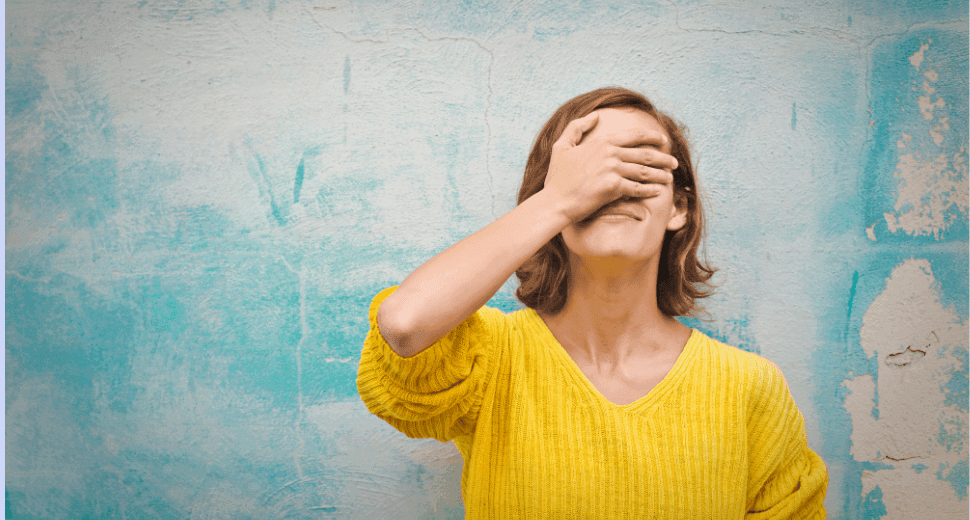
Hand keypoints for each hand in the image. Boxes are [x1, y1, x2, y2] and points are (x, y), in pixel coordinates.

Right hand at [541, 112, 678, 222]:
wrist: (555, 201)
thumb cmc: (557, 177)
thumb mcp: (561, 146)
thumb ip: (577, 127)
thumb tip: (595, 115)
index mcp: (602, 142)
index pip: (635, 135)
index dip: (653, 137)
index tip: (664, 141)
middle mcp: (610, 153)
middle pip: (645, 154)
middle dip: (663, 158)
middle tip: (674, 162)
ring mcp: (613, 170)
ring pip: (644, 171)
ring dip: (660, 174)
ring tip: (669, 178)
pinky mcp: (614, 188)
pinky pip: (638, 188)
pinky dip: (650, 190)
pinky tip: (658, 192)